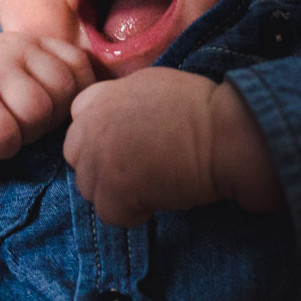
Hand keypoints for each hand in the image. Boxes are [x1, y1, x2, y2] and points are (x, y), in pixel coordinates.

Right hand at [0, 34, 93, 181]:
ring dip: (27, 133)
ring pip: (38, 111)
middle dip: (50, 120)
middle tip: (26, 125)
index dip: (73, 101)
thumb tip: (108, 106)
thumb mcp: (26, 78)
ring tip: (9, 130)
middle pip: (63, 92)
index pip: (80, 68)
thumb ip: (60, 81)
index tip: (50, 113)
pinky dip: (3, 146)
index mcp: (36, 43)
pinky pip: (5, 132)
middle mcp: (15, 48)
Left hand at [63, 68, 281, 226]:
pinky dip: (132, 214)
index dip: (101, 136)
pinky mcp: (112, 190)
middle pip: (76, 156)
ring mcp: (98, 158)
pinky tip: (157, 200)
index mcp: (102, 96)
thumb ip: (124, 102)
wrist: (224, 133)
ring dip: (116, 192)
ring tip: (152, 184)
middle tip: (139, 169)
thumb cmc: (203, 110)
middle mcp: (92, 124)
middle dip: (103, 165)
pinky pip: (109, 214)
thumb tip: (120, 121)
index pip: (79, 120)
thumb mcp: (153, 86)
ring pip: (89, 188)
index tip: (127, 143)